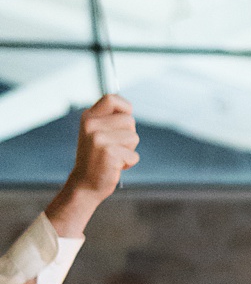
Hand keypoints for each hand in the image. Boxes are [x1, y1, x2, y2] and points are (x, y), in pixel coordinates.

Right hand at [43, 95, 139, 235]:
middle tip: (116, 147)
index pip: (112, 99)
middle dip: (129, 135)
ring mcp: (99, 139)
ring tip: (114, 157)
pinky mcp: (109, 153)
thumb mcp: (97, 134)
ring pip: (133, 137)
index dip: (125, 107)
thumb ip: (109, 121)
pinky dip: (129, 163)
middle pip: (129, 120)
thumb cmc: (96, 159)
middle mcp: (91, 125)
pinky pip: (133, 155)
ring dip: (129, 150)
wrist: (84, 185)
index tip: (126, 119)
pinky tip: (115, 167)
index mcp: (88, 117)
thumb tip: (129, 110)